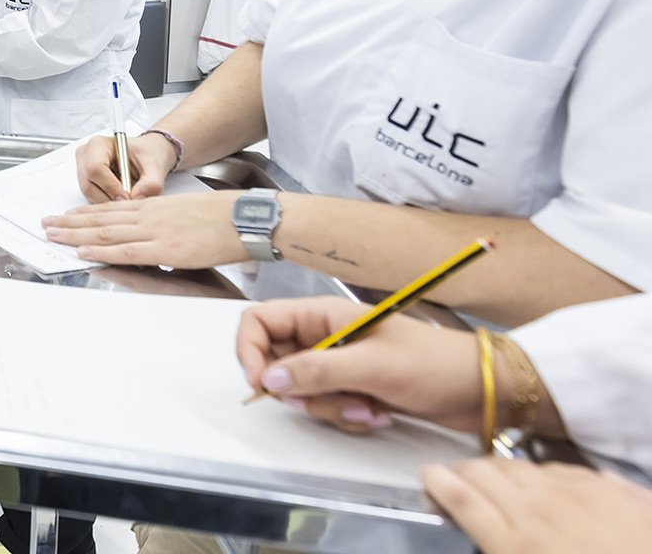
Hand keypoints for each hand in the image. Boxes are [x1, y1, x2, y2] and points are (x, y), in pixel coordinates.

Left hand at [41, 191, 241, 267]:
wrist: (244, 217)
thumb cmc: (221, 216)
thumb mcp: (184, 211)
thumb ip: (163, 220)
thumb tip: (150, 230)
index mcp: (153, 206)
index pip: (110, 209)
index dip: (84, 213)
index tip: (65, 215)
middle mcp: (148, 215)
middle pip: (100, 219)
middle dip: (70, 222)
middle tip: (46, 224)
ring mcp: (154, 231)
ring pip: (106, 233)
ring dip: (76, 235)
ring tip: (54, 235)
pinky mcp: (165, 248)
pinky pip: (126, 250)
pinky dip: (102, 252)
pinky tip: (84, 252)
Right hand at [75, 130, 177, 200]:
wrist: (148, 156)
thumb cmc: (148, 155)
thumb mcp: (155, 167)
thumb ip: (151, 183)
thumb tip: (138, 198)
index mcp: (98, 144)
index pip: (95, 168)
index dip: (111, 186)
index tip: (128, 198)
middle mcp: (86, 156)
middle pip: (89, 185)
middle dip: (110, 198)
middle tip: (130, 204)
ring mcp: (83, 171)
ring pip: (90, 195)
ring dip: (110, 202)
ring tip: (129, 200)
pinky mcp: (87, 184)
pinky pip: (93, 199)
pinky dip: (108, 203)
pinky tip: (123, 199)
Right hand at [234, 298, 480, 433]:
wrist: (481, 389)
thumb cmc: (433, 364)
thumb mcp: (373, 366)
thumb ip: (318, 371)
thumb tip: (269, 379)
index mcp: (324, 315)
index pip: (261, 321)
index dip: (250, 350)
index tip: (262, 384)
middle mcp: (325, 336)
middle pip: (279, 362)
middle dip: (303, 391)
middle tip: (335, 400)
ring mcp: (340, 364)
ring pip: (304, 391)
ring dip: (331, 408)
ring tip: (369, 409)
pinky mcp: (355, 388)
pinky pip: (328, 406)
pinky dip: (347, 416)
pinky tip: (377, 414)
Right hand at [421, 459, 651, 553]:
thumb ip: (503, 547)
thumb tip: (491, 539)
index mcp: (514, 544)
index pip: (459, 496)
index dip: (436, 482)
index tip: (429, 478)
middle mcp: (537, 510)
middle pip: (481, 471)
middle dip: (462, 472)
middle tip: (457, 480)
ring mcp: (574, 494)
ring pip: (518, 465)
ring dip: (500, 471)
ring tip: (500, 482)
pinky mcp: (606, 487)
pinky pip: (561, 469)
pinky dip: (544, 474)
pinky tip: (548, 486)